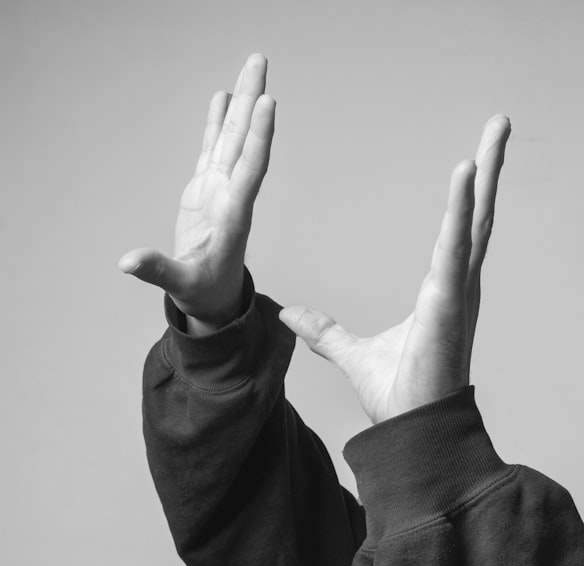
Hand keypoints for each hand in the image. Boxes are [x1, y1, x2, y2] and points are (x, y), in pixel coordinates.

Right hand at [118, 54, 274, 333]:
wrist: (215, 299)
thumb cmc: (205, 293)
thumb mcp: (182, 286)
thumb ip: (158, 271)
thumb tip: (128, 262)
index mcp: (233, 214)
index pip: (250, 167)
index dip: (259, 136)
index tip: (268, 103)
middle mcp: (232, 193)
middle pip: (244, 139)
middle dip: (253, 99)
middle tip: (260, 60)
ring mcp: (220, 188)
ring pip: (233, 137)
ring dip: (242, 102)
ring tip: (251, 66)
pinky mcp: (207, 189)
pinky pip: (215, 148)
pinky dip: (219, 122)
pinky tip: (224, 97)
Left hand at [279, 116, 510, 423]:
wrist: (412, 433)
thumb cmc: (400, 396)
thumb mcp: (353, 355)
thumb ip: (325, 333)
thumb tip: (290, 316)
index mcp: (443, 288)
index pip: (459, 228)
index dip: (469, 192)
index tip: (474, 155)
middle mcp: (458, 282)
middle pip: (477, 212)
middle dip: (489, 165)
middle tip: (497, 122)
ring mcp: (458, 289)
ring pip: (476, 219)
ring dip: (486, 172)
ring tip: (494, 130)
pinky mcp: (449, 301)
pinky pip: (455, 245)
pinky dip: (462, 207)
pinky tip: (467, 171)